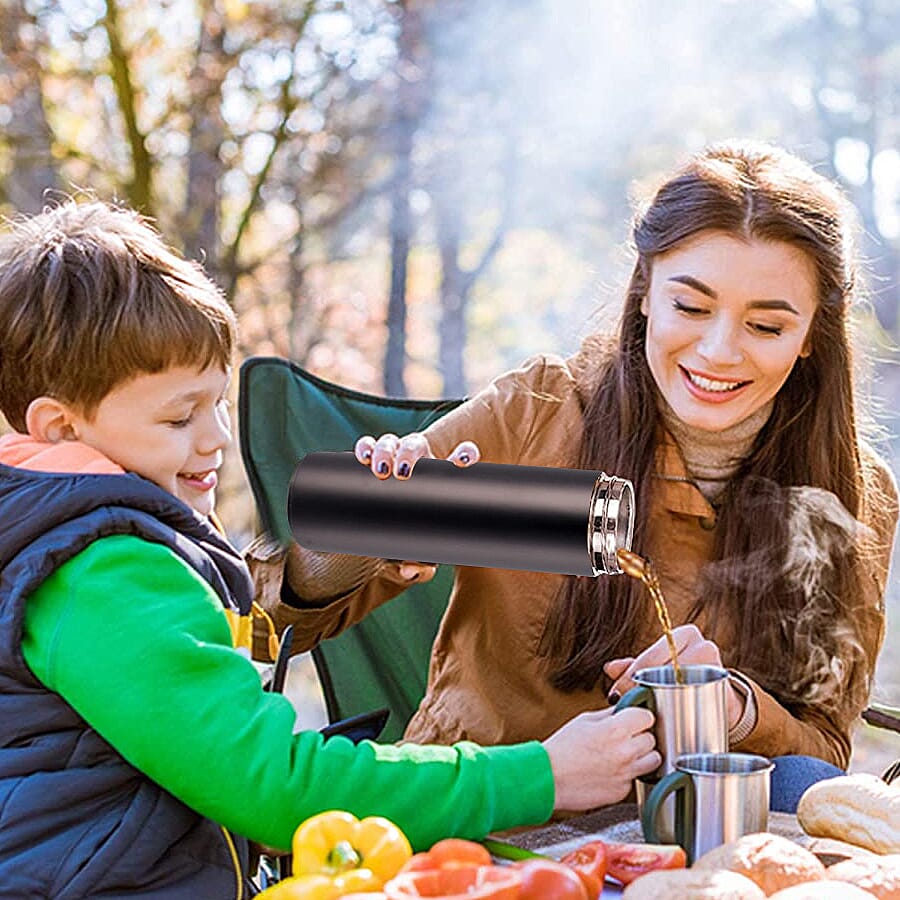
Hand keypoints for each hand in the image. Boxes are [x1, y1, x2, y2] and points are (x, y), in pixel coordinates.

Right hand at [353, 432, 480, 582]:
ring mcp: (395, 458)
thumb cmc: (413, 538)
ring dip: (385, 451)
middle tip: (402, 472)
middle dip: (409, 453)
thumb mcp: (420, 553)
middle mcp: (419, 462)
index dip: (465, 453)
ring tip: (381, 470)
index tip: (462, 463)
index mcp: (441, 476)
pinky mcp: (373, 460)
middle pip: (417, 444)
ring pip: (392, 442)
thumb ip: (420, 567)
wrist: (388, 535)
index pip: (460, 455)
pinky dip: (365, 447)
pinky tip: (363, 457)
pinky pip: (368, 446)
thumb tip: (409, 571)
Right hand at [543, 706, 659, 810]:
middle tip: (625, 738)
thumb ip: (609, 715)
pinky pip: (635, 778)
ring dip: (642, 756)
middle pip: (652, 739)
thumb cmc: (561, 749)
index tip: (634, 719)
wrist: (549, 778)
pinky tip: (610, 770)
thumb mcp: (584, 720)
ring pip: (653, 760)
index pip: (647, 717)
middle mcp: (625, 752)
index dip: (639, 716)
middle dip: (640, 736)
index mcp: (616, 729)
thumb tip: (624, 710)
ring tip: (624, 754)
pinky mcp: (622, 791)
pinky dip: (627, 774)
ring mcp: (626, 774)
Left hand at [603, 624, 744, 727]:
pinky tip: (670, 713)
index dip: (631, 675)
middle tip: (628, 704)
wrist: (720, 697)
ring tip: (645, 710)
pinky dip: (681, 704)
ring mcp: (715, 662)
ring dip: (660, 696)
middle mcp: (701, 643)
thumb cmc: (683, 678)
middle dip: (642, 687)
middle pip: (663, 668)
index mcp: (684, 633)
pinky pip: (697, 694)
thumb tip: (610, 668)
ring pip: (679, 681)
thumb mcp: (657, 668)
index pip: (651, 655)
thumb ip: (635, 666)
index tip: (616, 693)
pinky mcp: (723, 682)